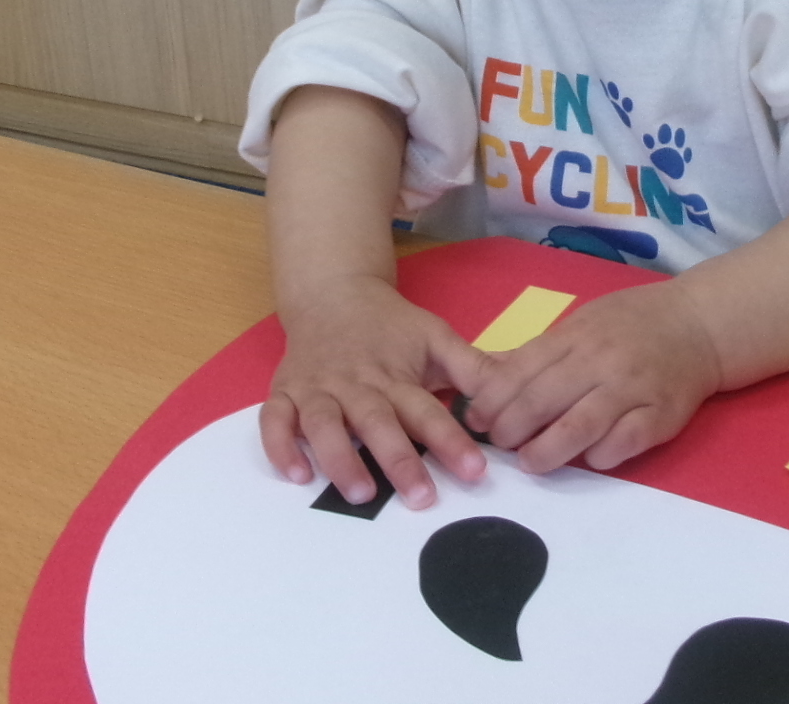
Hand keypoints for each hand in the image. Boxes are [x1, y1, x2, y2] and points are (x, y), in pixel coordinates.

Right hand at [261, 276, 487, 509]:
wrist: (331, 291)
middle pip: (377, 422)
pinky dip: (281, 446)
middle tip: (422, 497)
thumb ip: (472, 367)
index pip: (426, 409)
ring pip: (324, 423)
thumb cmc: (390, 325)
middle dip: (399, 460)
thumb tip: (515, 390)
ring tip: (361, 494)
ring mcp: (316, 388)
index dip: (451, 440)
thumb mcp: (434, 336)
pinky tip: (296, 475)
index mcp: (395, 374)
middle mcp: (355, 383)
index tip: (475, 472)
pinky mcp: (284, 392)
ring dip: (341, 458)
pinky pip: (274, 420)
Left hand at [462, 282, 722, 474]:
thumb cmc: (631, 324)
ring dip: (548, 450)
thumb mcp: (581, 323)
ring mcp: (632, 388)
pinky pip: (623, 442)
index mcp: (576, 335)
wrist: (698, 324)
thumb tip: (487, 379)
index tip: (475, 420)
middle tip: (498, 446)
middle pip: (543, 399)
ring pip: (580, 425)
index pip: (522, 369)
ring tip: (530, 463)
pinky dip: (601, 455)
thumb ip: (541, 353)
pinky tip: (588, 459)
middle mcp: (600, 360)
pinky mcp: (660, 416)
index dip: (493, 399)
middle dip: (511, 428)